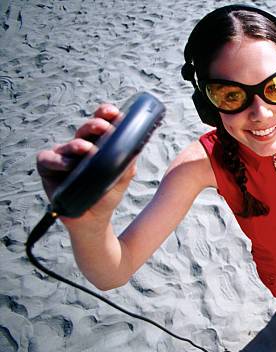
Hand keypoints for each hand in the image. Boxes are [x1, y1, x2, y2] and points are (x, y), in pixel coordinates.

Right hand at [36, 104, 135, 224]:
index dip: (105, 115)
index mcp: (98, 144)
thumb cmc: (106, 196)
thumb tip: (135, 148)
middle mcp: (79, 147)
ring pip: (68, 144)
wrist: (92, 220)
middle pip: (86, 130)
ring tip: (86, 148)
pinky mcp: (48, 169)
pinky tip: (67, 164)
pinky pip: (48, 159)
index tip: (115, 113)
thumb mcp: (121, 180)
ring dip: (77, 144)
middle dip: (95, 125)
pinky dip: (57, 160)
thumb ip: (127, 165)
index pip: (101, 123)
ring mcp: (63, 157)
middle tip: (104, 127)